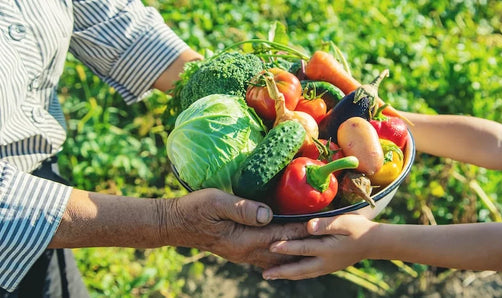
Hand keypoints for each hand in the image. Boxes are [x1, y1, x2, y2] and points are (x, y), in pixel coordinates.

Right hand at [161, 188, 308, 267]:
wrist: (175, 224)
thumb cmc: (195, 209)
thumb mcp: (216, 203)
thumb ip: (241, 208)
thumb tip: (266, 214)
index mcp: (243, 240)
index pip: (280, 234)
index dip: (301, 229)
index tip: (321, 224)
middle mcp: (245, 251)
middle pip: (282, 248)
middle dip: (304, 242)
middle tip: (326, 236)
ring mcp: (241, 253)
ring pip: (275, 255)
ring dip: (294, 250)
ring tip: (313, 245)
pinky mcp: (238, 250)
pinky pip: (264, 255)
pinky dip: (280, 253)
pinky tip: (287, 251)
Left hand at [262, 213, 378, 279]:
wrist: (373, 243)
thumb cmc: (358, 228)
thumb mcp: (344, 222)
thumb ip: (326, 224)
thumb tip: (308, 225)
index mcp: (327, 249)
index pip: (303, 248)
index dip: (286, 247)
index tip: (272, 246)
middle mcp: (325, 262)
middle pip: (299, 269)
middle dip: (281, 271)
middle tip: (264, 275)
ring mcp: (326, 267)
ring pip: (302, 273)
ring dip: (286, 275)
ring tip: (270, 275)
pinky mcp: (327, 268)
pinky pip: (308, 273)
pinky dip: (295, 274)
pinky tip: (287, 273)